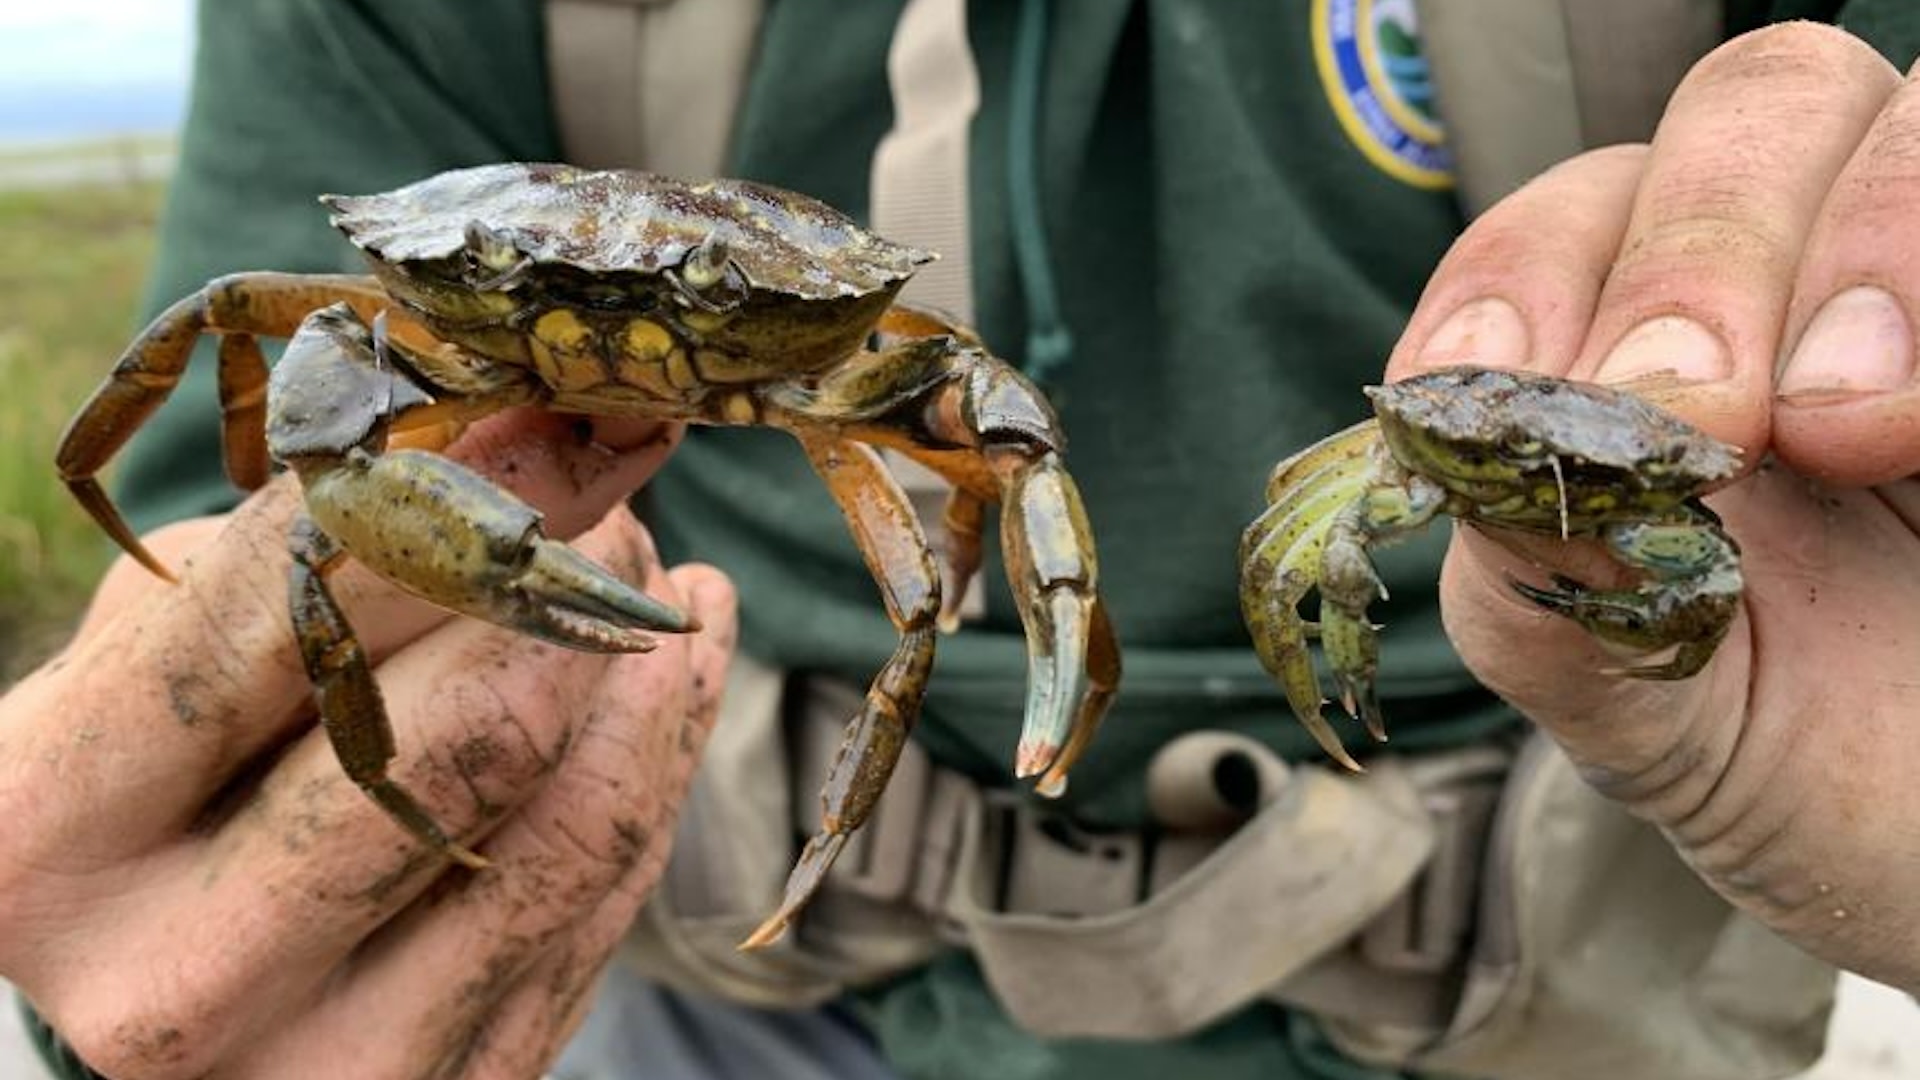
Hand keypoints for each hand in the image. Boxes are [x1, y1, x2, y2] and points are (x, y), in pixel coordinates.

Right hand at [0, 411, 735, 1078]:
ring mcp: (327, 1065)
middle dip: (566, 576)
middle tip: (615, 482)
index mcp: (42, 834)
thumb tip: (510, 436)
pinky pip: (605, 897)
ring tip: (651, 574)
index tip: (558, 401)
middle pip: (451, 734)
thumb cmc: (146, 810)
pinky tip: (678, 662)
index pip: (272, 614)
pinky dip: (664, 753)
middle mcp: (172, 976)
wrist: (166, 1028)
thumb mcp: (149, 675)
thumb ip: (281, 567)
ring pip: (563, 820)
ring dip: (638, 662)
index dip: (446, 487)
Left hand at [1388, 24, 1919, 992]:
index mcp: (1645, 346)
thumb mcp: (1627, 695)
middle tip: (1695, 416)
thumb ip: (1535, 584)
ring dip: (1860, 246)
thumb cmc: (1780, 754)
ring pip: (1901, 120)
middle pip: (1746, 108)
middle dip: (1696, 252)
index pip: (1567, 218)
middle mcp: (1799, 278)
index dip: (1518, 274)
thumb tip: (1466, 446)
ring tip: (1844, 431)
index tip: (1498, 383)